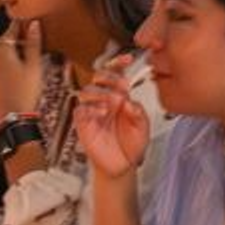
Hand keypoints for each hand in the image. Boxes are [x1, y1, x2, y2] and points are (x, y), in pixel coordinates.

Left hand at [0, 19, 45, 120]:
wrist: (13, 115)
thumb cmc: (27, 90)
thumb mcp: (35, 66)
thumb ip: (33, 43)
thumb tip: (34, 24)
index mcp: (3, 52)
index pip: (10, 32)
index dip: (18, 25)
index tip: (23, 20)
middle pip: (1, 43)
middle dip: (11, 38)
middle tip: (23, 36)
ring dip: (4, 52)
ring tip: (17, 53)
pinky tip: (9, 70)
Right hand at [72, 54, 150, 179]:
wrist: (122, 165)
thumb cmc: (132, 145)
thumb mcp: (143, 127)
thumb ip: (138, 112)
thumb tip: (129, 102)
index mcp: (121, 97)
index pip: (117, 75)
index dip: (119, 64)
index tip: (127, 58)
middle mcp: (105, 101)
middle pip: (99, 77)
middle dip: (108, 77)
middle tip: (119, 85)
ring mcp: (93, 111)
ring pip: (87, 90)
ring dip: (100, 92)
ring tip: (111, 103)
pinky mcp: (83, 123)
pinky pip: (80, 109)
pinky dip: (91, 108)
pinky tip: (102, 113)